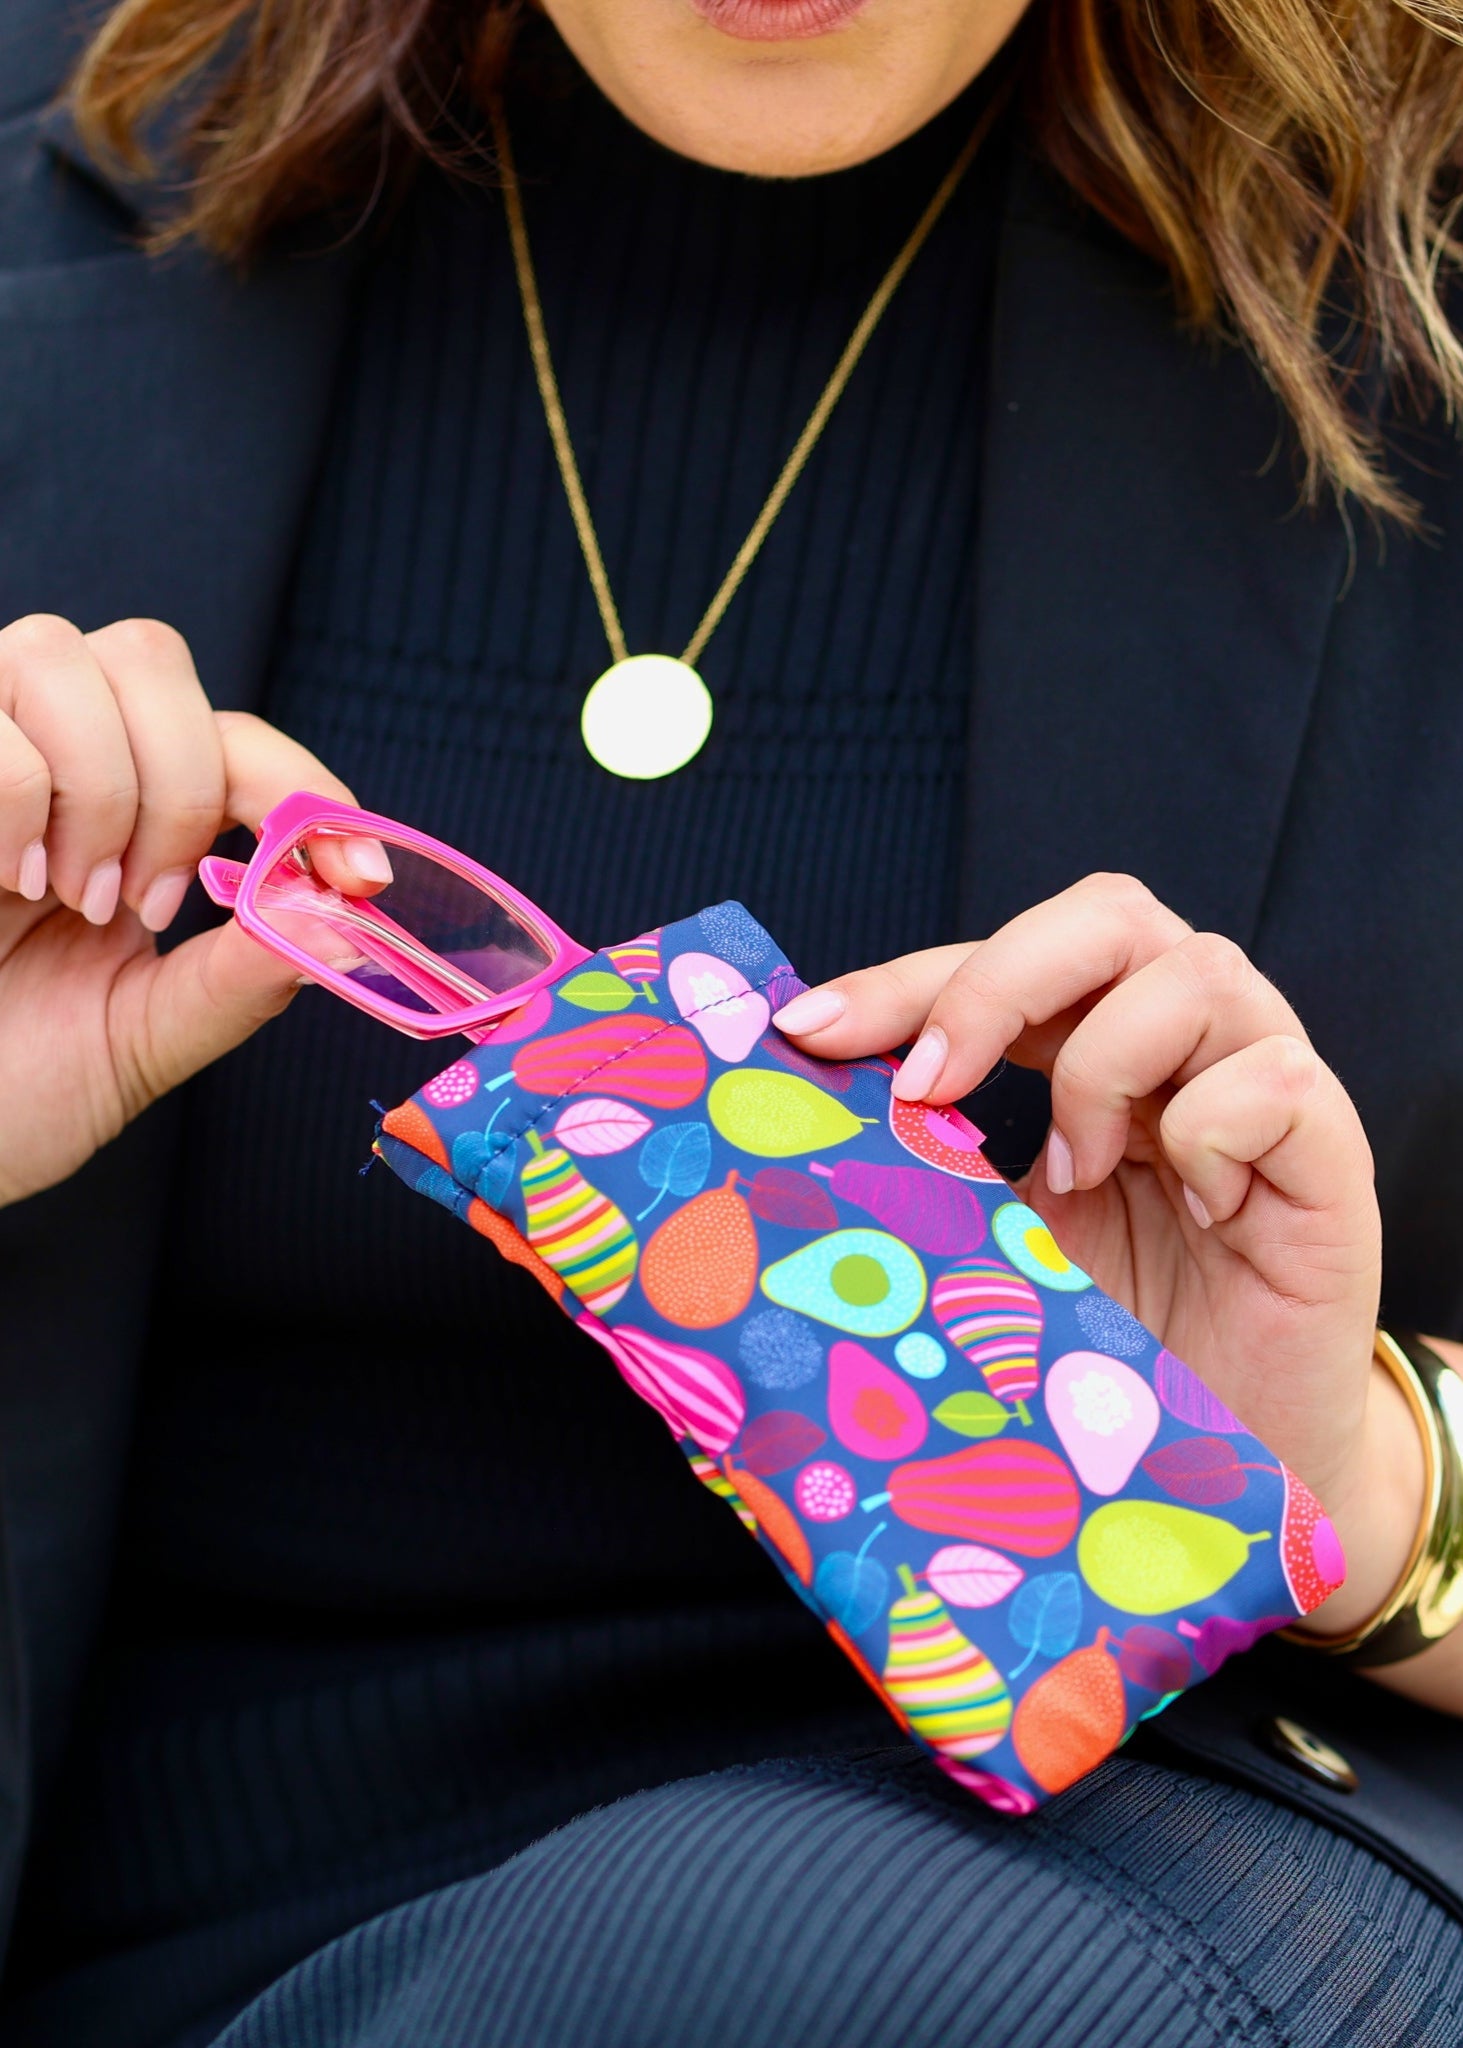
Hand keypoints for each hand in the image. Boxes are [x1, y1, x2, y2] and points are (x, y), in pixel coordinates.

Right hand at [0, 614, 386, 1207]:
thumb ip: (242, 977)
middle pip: (151, 658)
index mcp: (120, 810)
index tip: (360, 875)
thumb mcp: (148, 1036)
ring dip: (101, 790)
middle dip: (184, 783)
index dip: (302, 787)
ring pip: (66, 658)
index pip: (229, 735)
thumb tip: (346, 925)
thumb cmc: (8, 1088)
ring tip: (72, 897)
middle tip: (151, 903)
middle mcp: (46, 752)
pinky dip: (19, 804)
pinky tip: (6, 881)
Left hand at [772, 873, 1419, 1639]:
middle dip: (994, 980)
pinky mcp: (1330, 1161)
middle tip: (927, 1087)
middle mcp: (1181, 1048)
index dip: (905, 979)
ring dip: (1105, 1063)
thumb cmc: (1113, 1353)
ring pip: (1199, 971)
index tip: (808, 1031)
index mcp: (1090, 1051)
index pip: (1003, 958)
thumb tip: (785, 1154)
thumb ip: (928, 1182)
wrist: (1233, 1468)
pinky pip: (1277, 1080)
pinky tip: (1194, 1207)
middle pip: (1108, 915)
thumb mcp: (994, 1253)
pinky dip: (1212, 1129)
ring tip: (1079, 1170)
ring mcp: (1262, 1092)